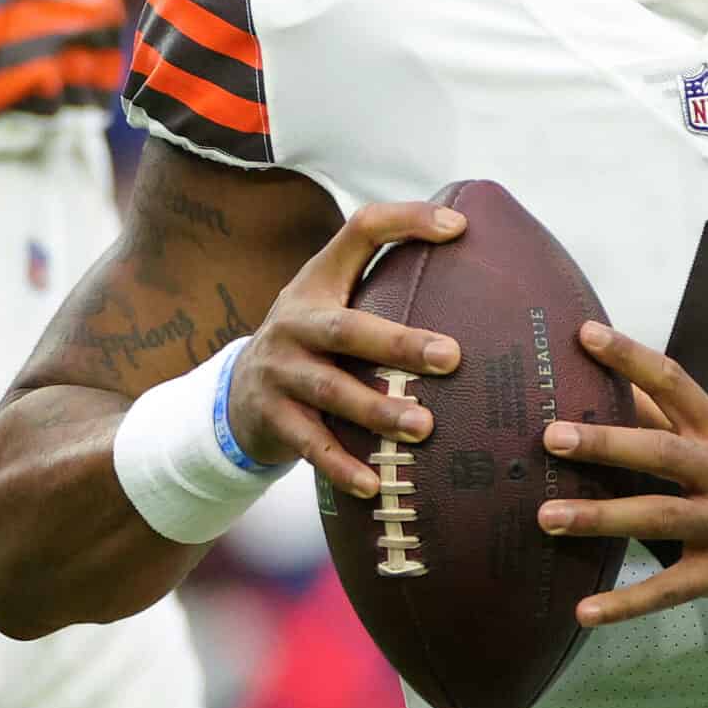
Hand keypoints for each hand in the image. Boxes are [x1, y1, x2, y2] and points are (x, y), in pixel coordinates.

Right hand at [226, 201, 465, 497]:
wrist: (236, 396)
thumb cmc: (313, 342)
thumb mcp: (334, 300)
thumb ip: (386, 280)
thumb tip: (471, 249)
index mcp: (318, 281)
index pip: (361, 231)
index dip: (406, 222)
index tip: (459, 229)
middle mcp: (295, 321)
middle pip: (348, 327)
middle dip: (399, 344)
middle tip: (451, 358)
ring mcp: (279, 371)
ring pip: (331, 391)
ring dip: (378, 411)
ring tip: (423, 427)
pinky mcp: (272, 418)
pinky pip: (311, 445)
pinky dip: (342, 466)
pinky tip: (374, 485)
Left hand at [538, 321, 707, 627]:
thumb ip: (676, 419)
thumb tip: (620, 385)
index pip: (675, 383)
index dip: (631, 358)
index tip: (586, 335)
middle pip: (662, 451)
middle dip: (606, 443)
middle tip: (553, 437)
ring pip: (659, 516)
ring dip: (600, 517)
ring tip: (547, 517)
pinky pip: (669, 589)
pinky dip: (626, 602)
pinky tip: (585, 611)